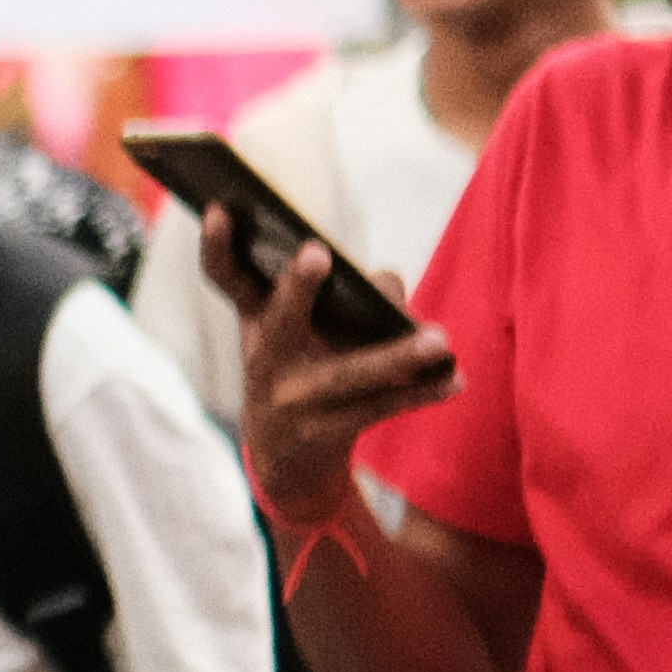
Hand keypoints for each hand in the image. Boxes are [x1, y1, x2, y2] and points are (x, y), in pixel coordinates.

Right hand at [218, 223, 453, 542]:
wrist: (284, 462)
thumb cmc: (298, 375)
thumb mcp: (297, 336)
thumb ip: (337, 298)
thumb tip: (387, 280)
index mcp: (253, 326)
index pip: (225, 279)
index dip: (217, 246)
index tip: (221, 208)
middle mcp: (265, 362)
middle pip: (279, 323)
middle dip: (296, 289)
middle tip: (318, 253)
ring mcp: (292, 402)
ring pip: (348, 375)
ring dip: (395, 357)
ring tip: (437, 338)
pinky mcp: (324, 434)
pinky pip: (379, 409)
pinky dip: (420, 393)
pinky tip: (454, 380)